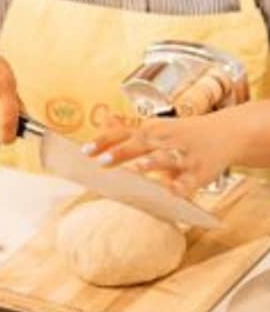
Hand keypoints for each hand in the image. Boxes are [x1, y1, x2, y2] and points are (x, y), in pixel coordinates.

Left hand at [84, 112, 241, 196]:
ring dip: (151, 164)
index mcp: (151, 130)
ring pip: (166, 159)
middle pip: (141, 144)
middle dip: (122, 152)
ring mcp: (183, 156)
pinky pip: (189, 181)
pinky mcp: (199, 173)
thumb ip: (127, 129)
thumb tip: (103, 117)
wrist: (227, 133)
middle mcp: (166, 140)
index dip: (104, 142)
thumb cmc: (180, 134)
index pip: (123, 134)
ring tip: (136, 169)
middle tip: (102, 161)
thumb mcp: (155, 127)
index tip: (84, 151)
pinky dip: (181, 187)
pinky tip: (172, 193)